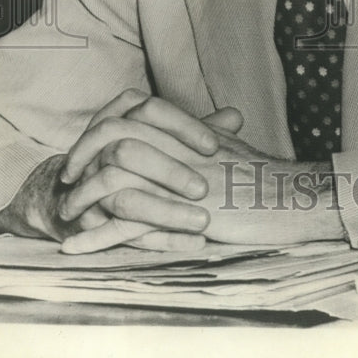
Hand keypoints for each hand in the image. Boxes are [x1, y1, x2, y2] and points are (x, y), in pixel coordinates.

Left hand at [60, 95, 342, 252]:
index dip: (102, 126)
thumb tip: (193, 128)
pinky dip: (95, 238)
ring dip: (81, 198)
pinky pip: (126, 225)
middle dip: (80, 157)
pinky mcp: (182, 215)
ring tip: (66, 216)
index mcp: (187, 128)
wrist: (292, 199)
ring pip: (113, 178)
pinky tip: (75, 248)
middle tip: (67, 179)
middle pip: (112, 137)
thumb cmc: (264, 177)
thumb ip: (205, 133)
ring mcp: (178, 181)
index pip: (132, 109)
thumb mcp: (230, 147)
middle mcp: (178, 147)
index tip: (87, 149)